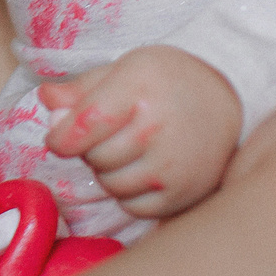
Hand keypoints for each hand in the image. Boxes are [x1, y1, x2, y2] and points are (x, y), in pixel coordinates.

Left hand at [40, 45, 241, 220]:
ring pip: (110, 184)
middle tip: (107, 135)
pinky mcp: (182, 195)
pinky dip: (128, 192)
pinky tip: (142, 169)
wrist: (228, 101)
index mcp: (139, 88)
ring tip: (126, 150)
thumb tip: (46, 101)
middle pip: (94, 156)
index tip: (58, 139)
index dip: (61, 137)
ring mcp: (172, 166)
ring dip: (107, 172)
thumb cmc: (167, 82)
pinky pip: (132, 207)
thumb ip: (81, 88)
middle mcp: (157, 129)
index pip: (86, 123)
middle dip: (89, 149)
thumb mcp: (124, 69)